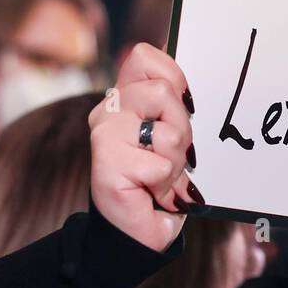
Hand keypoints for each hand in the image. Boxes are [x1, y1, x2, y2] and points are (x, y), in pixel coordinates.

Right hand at [89, 43, 201, 251]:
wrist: (139, 230)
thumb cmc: (159, 179)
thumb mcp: (172, 133)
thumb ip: (173, 101)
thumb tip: (181, 70)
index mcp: (124, 96)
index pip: (144, 56)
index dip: (174, 78)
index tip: (184, 109)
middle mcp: (108, 111)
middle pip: (163, 91)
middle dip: (183, 128)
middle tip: (174, 154)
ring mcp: (103, 135)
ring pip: (166, 130)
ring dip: (176, 159)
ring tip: (163, 175)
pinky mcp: (106, 165)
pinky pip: (159, 165)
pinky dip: (166, 184)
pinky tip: (152, 192)